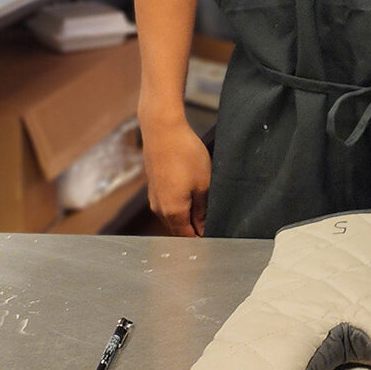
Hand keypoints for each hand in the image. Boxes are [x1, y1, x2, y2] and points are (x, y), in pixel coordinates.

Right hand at [139, 112, 210, 236]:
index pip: (188, 237)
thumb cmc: (185, 154)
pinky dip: (179, 206)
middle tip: (213, 224)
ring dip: (187, 218)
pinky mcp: (154, 187)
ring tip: (205, 210)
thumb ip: (203, 209)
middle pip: (179, 229)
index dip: (203, 238)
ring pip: (173, 217)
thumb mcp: (203, 183)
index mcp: (173, 212)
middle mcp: (159, 209)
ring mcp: (154, 198)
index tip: (216, 236)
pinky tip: (192, 196)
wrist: (162, 130)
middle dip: (195, 230)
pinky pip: (167, 205)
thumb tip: (204, 227)